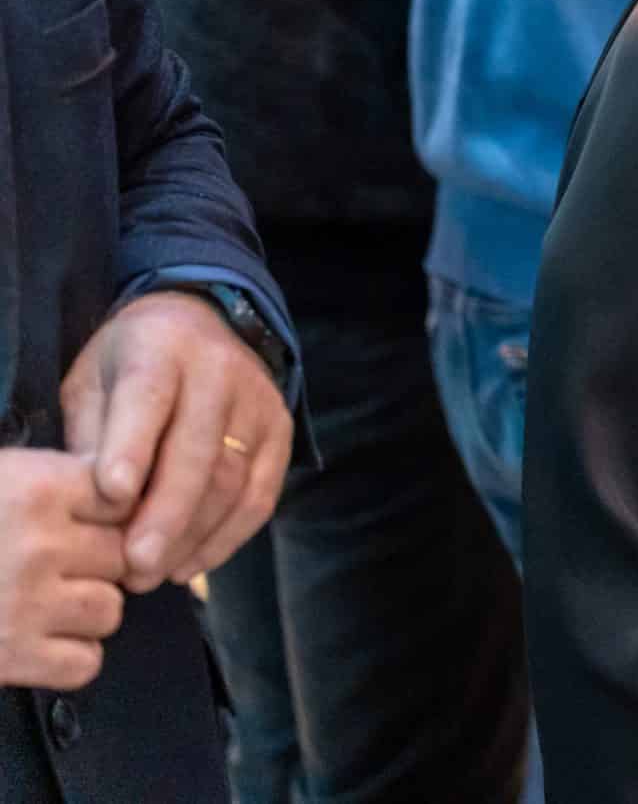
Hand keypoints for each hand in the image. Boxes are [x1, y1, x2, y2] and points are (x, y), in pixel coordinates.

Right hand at [0, 449, 130, 689]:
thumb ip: (54, 480)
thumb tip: (122, 490)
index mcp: (34, 488)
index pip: (123, 498)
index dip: (107, 515)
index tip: (85, 523)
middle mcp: (39, 544)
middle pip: (122, 555)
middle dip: (96, 564)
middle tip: (58, 568)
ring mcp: (26, 603)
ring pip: (111, 609)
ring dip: (86, 611)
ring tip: (44, 604)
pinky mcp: (12, 657)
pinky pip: (86, 662)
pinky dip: (69, 658)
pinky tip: (38, 641)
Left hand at [60, 291, 289, 592]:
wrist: (200, 325)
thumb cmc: (129, 365)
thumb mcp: (93, 382)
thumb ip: (92, 437)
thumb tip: (96, 505)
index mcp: (161, 349)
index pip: (149, 400)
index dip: (132, 448)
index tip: (111, 497)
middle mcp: (220, 372)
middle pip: (199, 451)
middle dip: (166, 515)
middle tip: (134, 568)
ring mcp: (258, 403)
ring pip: (232, 481)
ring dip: (192, 537)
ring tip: (151, 576)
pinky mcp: (280, 433)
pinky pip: (261, 496)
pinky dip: (227, 538)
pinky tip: (190, 565)